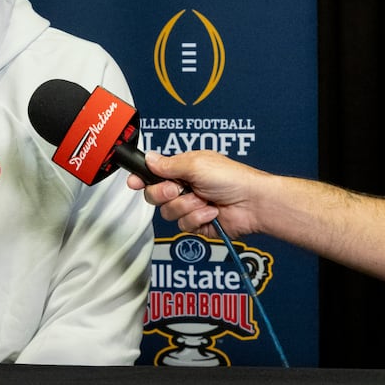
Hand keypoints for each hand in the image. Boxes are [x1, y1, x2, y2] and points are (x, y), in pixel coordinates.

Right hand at [126, 150, 265, 235]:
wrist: (252, 203)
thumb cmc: (232, 178)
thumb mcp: (196, 164)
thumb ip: (169, 164)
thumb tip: (149, 158)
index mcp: (183, 168)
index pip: (154, 173)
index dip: (141, 178)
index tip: (133, 181)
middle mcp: (185, 186)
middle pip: (155, 195)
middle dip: (165, 193)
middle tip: (178, 189)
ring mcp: (191, 206)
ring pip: (168, 212)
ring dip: (187, 206)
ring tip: (204, 200)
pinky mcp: (198, 223)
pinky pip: (183, 225)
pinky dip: (198, 218)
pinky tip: (211, 211)